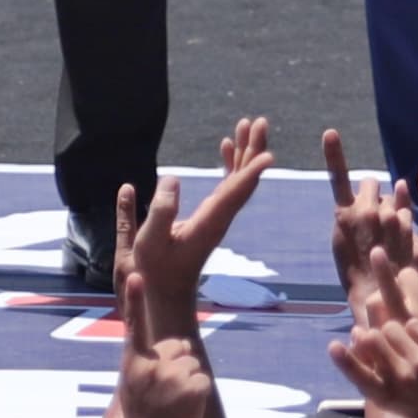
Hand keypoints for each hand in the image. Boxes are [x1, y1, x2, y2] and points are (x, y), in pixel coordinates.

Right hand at [123, 117, 271, 342]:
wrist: (164, 296)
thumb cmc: (153, 272)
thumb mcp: (148, 243)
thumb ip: (161, 211)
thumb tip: (173, 180)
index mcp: (208, 224)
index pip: (234, 193)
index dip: (251, 173)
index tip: (269, 154)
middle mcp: (218, 218)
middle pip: (243, 180)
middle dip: (252, 150)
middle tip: (259, 121)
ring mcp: (216, 217)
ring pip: (238, 180)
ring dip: (244, 152)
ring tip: (247, 125)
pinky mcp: (209, 216)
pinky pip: (226, 185)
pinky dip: (230, 164)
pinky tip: (226, 147)